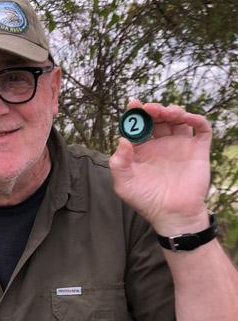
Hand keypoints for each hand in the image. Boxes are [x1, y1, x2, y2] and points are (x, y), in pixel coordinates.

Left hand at [109, 98, 211, 233]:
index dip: (135, 112)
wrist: (173, 215)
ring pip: (179, 118)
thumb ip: (118, 163)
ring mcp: (180, 145)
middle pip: (158, 117)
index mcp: (143, 149)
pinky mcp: (197, 150)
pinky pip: (201, 128)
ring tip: (167, 113)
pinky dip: (196, 119)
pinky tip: (187, 118)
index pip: (138, 125)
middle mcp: (161, 144)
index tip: (133, 104)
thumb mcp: (124, 185)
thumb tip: (122, 139)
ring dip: (173, 110)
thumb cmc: (147, 202)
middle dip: (154, 109)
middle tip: (150, 110)